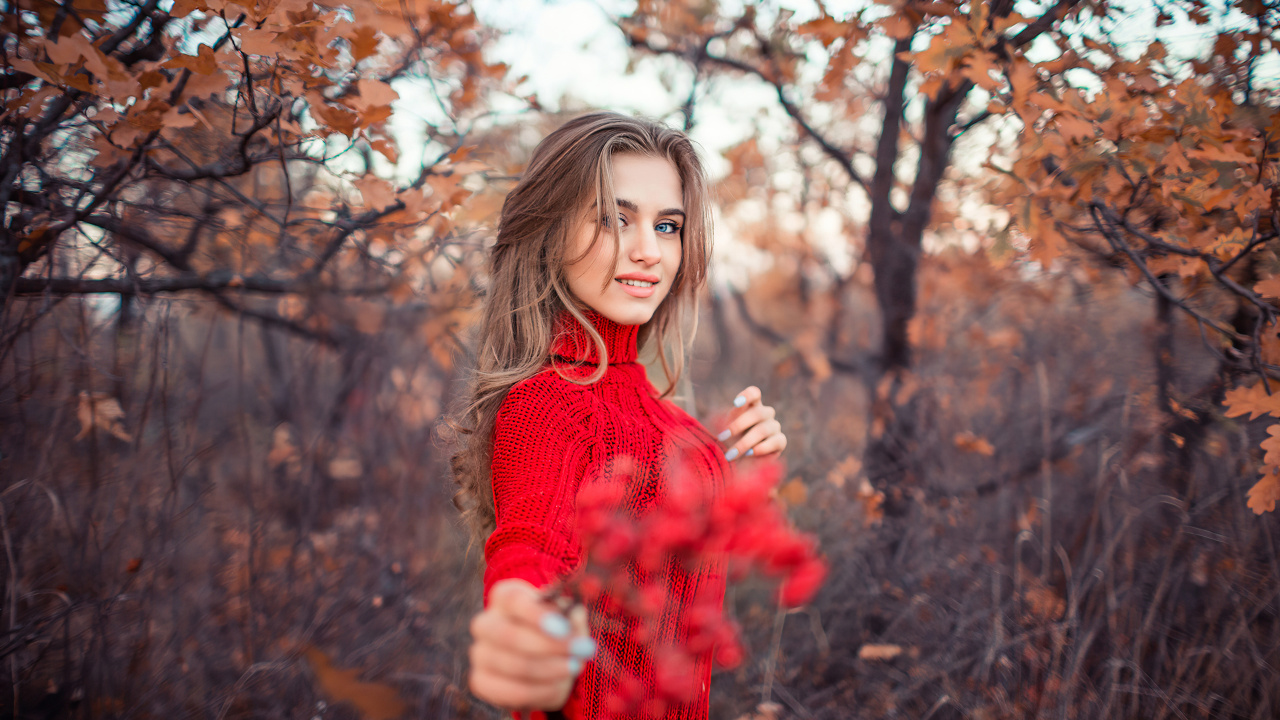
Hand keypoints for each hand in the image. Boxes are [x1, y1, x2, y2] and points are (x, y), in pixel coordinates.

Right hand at [469, 579, 594, 711]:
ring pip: (514, 665)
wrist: (548, 663)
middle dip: (547, 646)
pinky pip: (510, 691)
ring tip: (573, 667)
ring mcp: (480, 653)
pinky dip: (540, 691)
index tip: (562, 628)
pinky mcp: (481, 682)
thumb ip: (571, 616)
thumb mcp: (569, 618)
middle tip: (579, 652)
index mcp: (504, 597)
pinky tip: (557, 684)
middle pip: (508, 635)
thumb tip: (573, 618)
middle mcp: (485, 623)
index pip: (512, 600)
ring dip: (550, 669)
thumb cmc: (557, 632)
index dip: (535, 614)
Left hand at [715, 385, 786, 460]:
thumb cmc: (731, 441)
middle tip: (723, 437)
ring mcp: (774, 426)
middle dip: (738, 425)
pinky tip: (748, 454)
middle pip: (757, 413)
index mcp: (752, 405)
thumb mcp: (723, 430)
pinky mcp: (781, 441)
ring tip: (731, 454)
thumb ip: (722, 421)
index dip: (747, 396)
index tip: (736, 403)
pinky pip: (775, 441)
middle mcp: (765, 413)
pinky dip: (760, 448)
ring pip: (763, 430)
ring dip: (744, 443)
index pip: (754, 393)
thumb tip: (720, 419)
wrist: (741, 461)